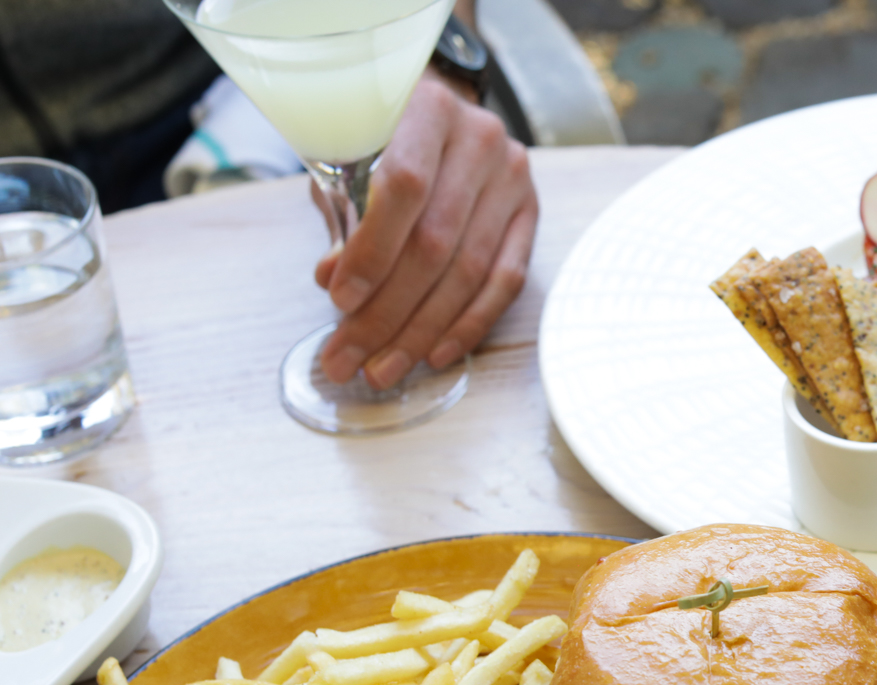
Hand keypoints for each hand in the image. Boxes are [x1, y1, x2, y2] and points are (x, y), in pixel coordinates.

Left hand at [313, 70, 536, 388]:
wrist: (437, 116)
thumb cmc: (381, 138)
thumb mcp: (348, 159)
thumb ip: (345, 215)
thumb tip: (332, 278)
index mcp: (429, 110)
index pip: (405, 188)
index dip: (373, 251)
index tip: (340, 299)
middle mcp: (480, 141)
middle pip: (437, 243)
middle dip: (387, 313)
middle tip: (348, 359)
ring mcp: (513, 178)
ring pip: (470, 271)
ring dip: (422, 331)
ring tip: (382, 369)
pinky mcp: (530, 213)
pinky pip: (505, 281)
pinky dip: (468, 323)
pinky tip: (436, 353)